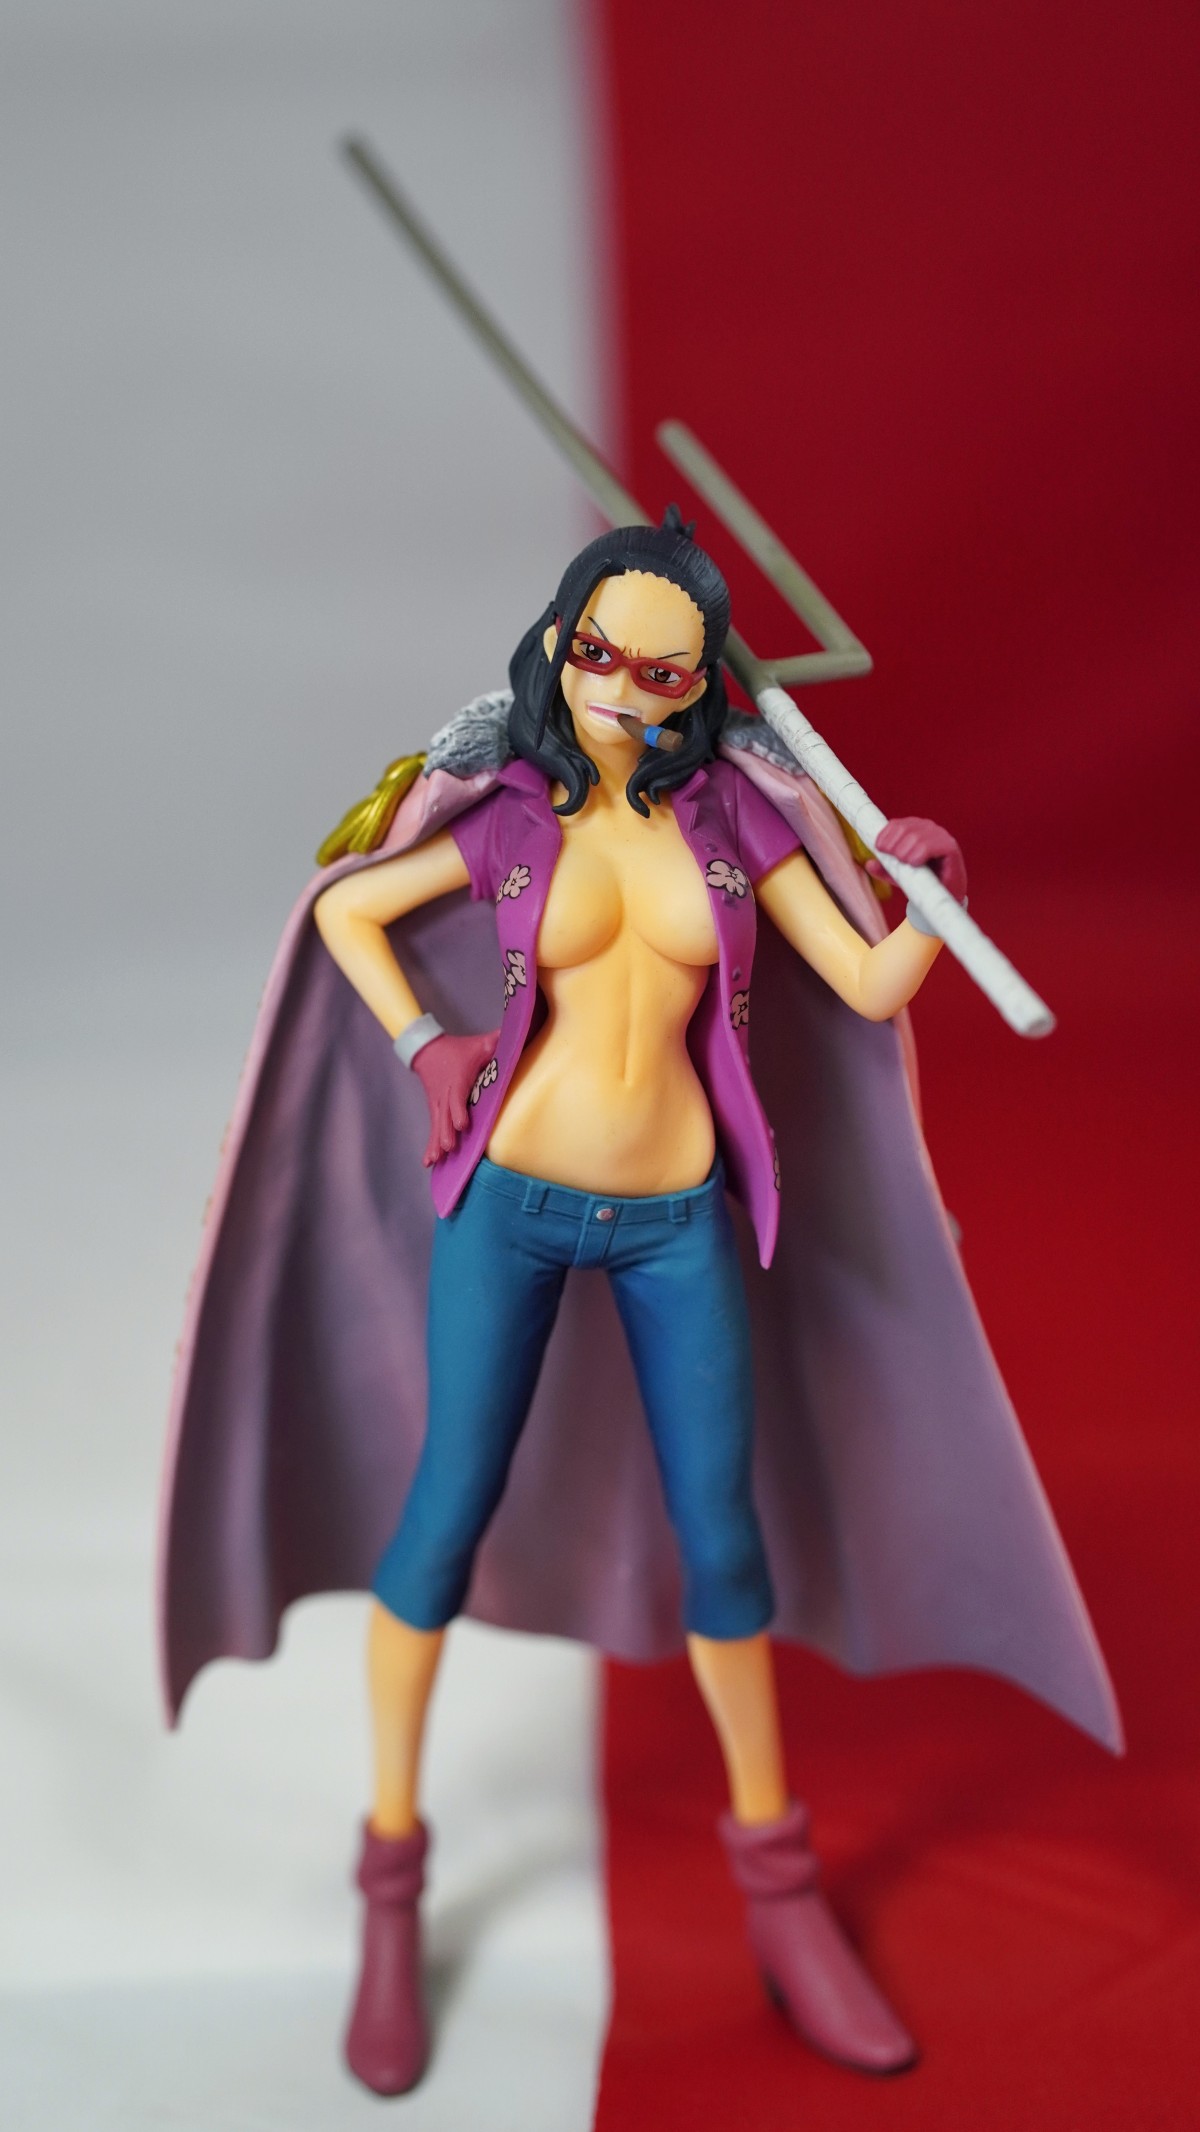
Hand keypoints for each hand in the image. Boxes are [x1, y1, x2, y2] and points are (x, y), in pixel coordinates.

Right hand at [412, 1030, 499, 1166]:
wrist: (427, 1051)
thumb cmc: (459, 1049)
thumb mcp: (479, 1044)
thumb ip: (498, 1040)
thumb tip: (518, 1031)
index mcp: (458, 1080)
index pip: (457, 1097)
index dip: (458, 1110)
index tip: (462, 1124)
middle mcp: (446, 1094)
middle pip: (445, 1115)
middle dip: (447, 1132)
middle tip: (450, 1147)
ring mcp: (438, 1104)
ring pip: (437, 1125)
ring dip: (437, 1142)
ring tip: (437, 1159)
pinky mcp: (435, 1111)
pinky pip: (432, 1129)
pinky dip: (430, 1145)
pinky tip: (429, 1162)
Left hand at [867, 817, 967, 904]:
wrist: (945, 894)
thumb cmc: (922, 880)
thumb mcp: (899, 875)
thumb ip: (885, 869)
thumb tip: (868, 864)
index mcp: (914, 829)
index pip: (895, 824)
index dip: (885, 835)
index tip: (879, 849)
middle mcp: (927, 828)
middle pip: (904, 828)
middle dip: (894, 845)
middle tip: (894, 859)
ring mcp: (940, 835)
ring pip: (916, 836)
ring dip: (906, 851)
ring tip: (905, 863)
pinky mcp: (950, 847)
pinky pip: (932, 845)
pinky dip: (920, 853)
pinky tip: (915, 862)